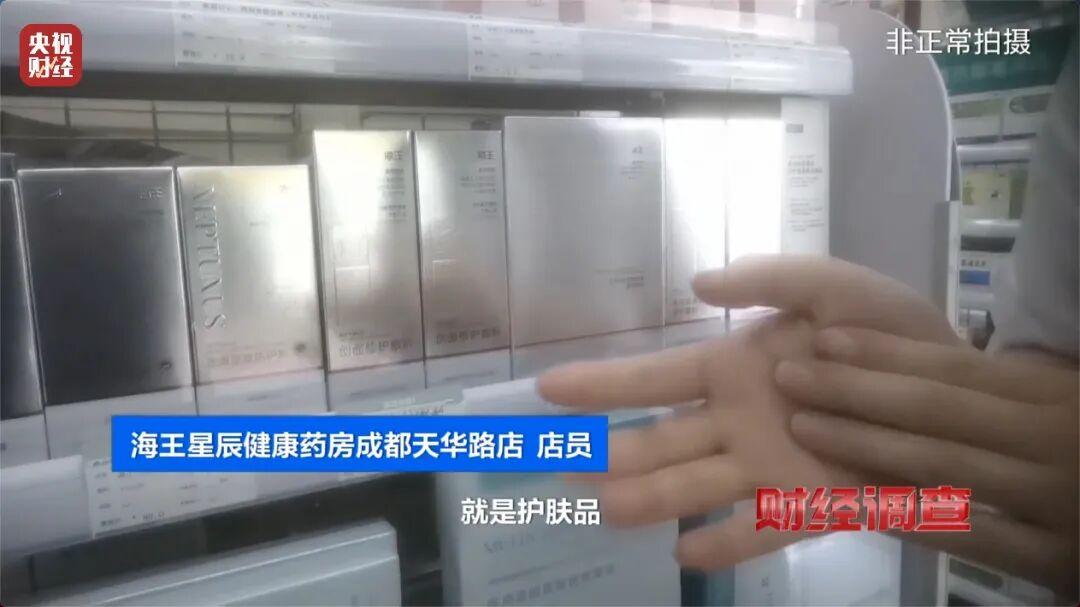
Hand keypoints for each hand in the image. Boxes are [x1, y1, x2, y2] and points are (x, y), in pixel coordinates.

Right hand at [538, 255, 959, 569]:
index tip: (548, 389)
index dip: (600, 384)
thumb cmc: (888, 333)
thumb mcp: (832, 285)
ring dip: (650, 499)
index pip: (652, 377)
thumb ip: (768, 279)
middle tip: (561, 465)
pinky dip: (726, 543)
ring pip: (694, 486)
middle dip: (609, 452)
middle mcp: (734, 423)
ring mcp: (766, 467)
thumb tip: (698, 285)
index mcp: (731, 369)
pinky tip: (686, 558)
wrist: (952, 387)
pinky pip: (761, 529)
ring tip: (606, 511)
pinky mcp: (806, 504)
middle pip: (658, 440)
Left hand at [776, 326, 1078, 595]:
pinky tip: (854, 504)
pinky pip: (968, 533)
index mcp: (1052, 394)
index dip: (885, 352)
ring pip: (944, 467)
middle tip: (787, 376)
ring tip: (803, 426)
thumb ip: (1002, 388)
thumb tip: (917, 361)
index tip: (823, 338)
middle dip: (856, 390)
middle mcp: (1051, 437)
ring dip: (866, 445)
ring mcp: (1054, 500)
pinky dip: (910, 516)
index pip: (956, 366)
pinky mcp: (1055, 558)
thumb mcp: (1056, 405)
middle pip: (937, 409)